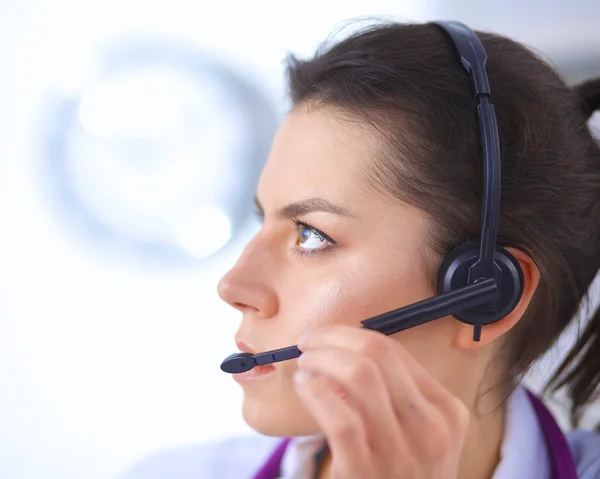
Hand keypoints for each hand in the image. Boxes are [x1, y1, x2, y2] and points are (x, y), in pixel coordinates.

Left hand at [294, 325, 469, 478]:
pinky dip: (315, 392)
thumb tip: (343, 347)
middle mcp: (432, 428)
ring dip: (321, 360)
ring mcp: (402, 453)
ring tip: (304, 365)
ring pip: (360, 376)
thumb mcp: (418, 434)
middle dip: (332, 338)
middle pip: (378, 354)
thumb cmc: (401, 475)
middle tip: (308, 342)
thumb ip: (395, 394)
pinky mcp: (367, 473)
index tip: (324, 336)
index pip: (394, 350)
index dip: (350, 334)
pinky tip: (304, 388)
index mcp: (446, 409)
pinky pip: (340, 417)